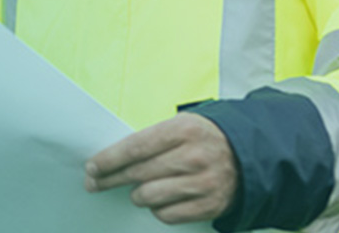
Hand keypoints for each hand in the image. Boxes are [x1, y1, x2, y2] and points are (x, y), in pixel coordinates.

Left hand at [84, 113, 237, 224]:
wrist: (247, 157)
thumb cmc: (203, 139)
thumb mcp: (181, 125)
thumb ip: (151, 139)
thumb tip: (112, 160)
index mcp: (183, 130)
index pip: (135, 147)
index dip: (109, 160)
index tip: (92, 167)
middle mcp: (194, 156)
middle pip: (138, 173)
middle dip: (110, 179)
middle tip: (94, 183)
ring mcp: (203, 183)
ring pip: (149, 196)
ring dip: (137, 195)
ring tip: (137, 190)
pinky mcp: (209, 206)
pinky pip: (167, 214)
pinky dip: (157, 209)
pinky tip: (159, 200)